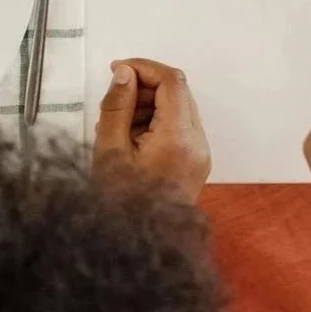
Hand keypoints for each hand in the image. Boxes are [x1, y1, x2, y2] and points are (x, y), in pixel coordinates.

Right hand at [93, 58, 211, 200]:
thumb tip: (125, 72)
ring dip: (150, 103)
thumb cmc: (121, 200)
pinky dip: (157, 120)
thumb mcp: (110, 149)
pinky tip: (133, 137)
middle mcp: (198, 142)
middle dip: (145, 86)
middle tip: (114, 100)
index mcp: (178, 138)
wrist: (142, 244)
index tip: (116, 71)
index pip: (171, 81)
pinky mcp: (197, 161)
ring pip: (179, 107)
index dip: (143, 67)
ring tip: (119, 124)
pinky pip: (180, 126)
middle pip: (178, 91)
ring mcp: (201, 153)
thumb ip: (117, 106)